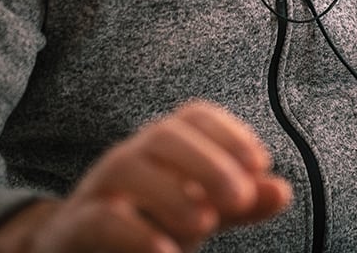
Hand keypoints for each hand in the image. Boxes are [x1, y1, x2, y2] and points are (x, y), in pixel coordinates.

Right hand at [0, 100, 291, 252]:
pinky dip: (134, 234)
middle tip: (239, 197)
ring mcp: (97, 189)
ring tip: (205, 225)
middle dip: (206, 162)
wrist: (80, 250)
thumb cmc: (149, 224)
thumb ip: (239, 204)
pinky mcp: (74, 227)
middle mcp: (130, 157)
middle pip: (164, 135)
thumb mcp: (201, 212)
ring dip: (171, 193)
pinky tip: (166, 252)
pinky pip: (100, 219)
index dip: (229, 133)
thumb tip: (282, 191)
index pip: (194, 117)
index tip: (260, 162)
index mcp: (162, 147)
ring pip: (127, 168)